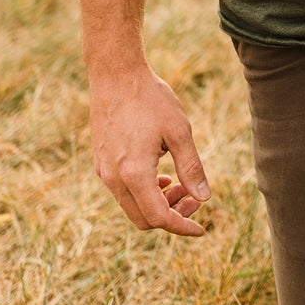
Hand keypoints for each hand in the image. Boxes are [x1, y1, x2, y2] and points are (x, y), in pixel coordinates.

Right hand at [88, 66, 210, 235]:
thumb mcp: (179, 131)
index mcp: (134, 173)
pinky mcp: (100, 163)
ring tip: (181, 183)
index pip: (159, 218)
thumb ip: (191, 167)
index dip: (182, 227)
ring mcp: (103, 172)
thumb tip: (204, 197)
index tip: (201, 229)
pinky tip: (162, 174)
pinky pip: (122, 191)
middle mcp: (113, 179)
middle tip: (194, 197)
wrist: (115, 75)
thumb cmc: (150, 99)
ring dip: (158, 203)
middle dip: (172, 216)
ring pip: (132, 206)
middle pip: (143, 219)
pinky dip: (144, 192)